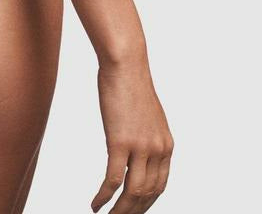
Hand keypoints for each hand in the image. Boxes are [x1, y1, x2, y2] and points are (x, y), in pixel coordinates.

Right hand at [91, 55, 173, 212]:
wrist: (125, 63)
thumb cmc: (130, 83)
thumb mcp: (146, 115)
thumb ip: (144, 136)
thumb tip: (134, 148)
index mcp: (166, 145)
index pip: (159, 186)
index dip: (146, 204)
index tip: (134, 211)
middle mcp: (157, 150)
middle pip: (147, 194)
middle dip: (133, 212)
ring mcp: (140, 147)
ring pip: (132, 193)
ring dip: (120, 211)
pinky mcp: (120, 141)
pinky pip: (113, 179)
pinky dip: (104, 197)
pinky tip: (95, 205)